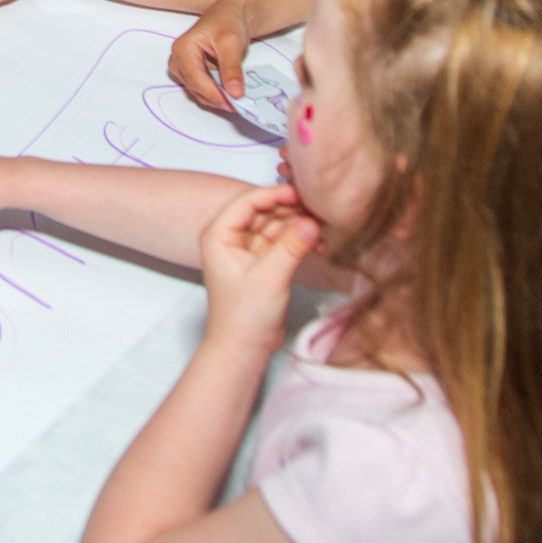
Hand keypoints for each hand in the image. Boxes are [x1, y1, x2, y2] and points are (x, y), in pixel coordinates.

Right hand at [167, 0, 253, 112]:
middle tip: (240, 105)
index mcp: (182, 49)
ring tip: (238, 99)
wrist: (233, 15)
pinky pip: (205, 90)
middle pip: (195, 88)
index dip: (214, 94)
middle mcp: (179, 61)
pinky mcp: (195, 74)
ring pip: (199, 93)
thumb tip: (235, 94)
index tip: (233, 103)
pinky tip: (232, 93)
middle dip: (216, 98)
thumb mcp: (231, 42)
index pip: (195, 79)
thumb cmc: (229, 21)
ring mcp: (185, 69)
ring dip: (218, 98)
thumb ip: (232, 68)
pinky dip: (218, 94)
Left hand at [196, 184, 319, 356]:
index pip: (247, 202)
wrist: (243, 348)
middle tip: (318, 211)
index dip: (274, 194)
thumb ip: (291, 248)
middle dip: (291, 209)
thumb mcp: (269, 278)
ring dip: (297, 225)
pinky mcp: (261, 261)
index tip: (301, 194)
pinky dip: (298, 240)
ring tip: (322, 227)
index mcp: (218, 235)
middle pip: (263, 210)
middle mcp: (230, 237)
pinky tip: (318, 245)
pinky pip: (281, 241)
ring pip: (274, 225)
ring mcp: (246, 249)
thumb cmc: (243, 317)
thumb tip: (312, 222)